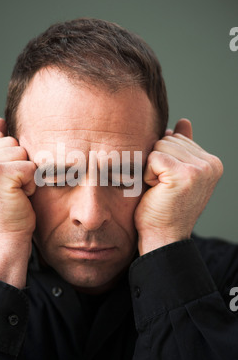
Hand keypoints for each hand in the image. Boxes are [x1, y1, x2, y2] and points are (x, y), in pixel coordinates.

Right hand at [0, 118, 36, 286]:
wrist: (3, 240)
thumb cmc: (2, 210)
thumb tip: (0, 121)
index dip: (8, 162)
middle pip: (11, 142)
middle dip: (17, 166)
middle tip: (7, 191)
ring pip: (21, 152)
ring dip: (24, 174)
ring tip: (12, 194)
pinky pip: (30, 166)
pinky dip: (30, 183)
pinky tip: (18, 198)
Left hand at [134, 119, 223, 254]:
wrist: (161, 238)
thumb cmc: (163, 208)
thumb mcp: (174, 173)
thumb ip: (181, 147)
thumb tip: (183, 121)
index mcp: (211, 162)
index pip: (176, 138)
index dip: (162, 159)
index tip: (169, 184)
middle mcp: (211, 164)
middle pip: (167, 139)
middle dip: (156, 162)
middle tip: (163, 188)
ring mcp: (201, 168)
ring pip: (160, 145)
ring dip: (151, 168)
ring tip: (160, 190)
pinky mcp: (185, 174)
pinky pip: (154, 156)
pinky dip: (148, 174)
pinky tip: (156, 190)